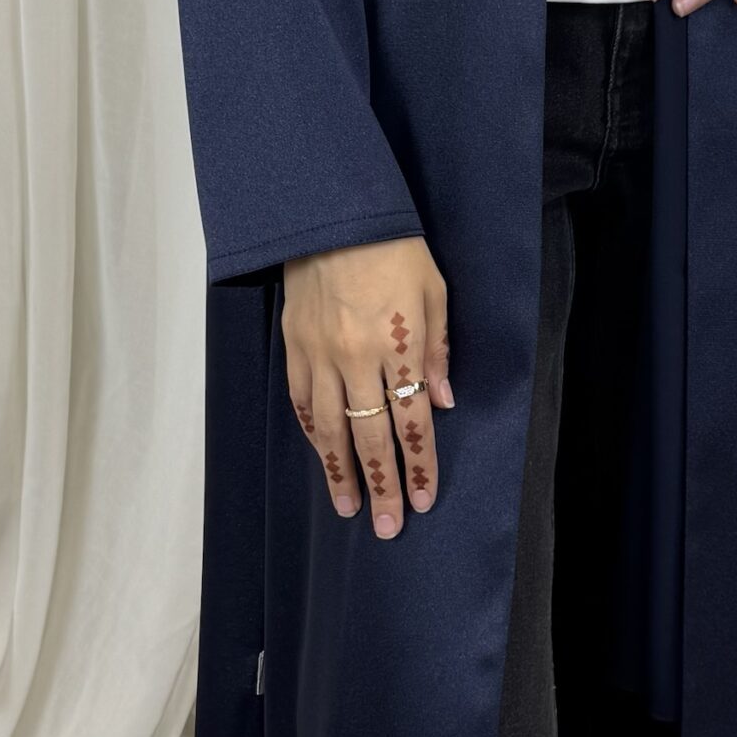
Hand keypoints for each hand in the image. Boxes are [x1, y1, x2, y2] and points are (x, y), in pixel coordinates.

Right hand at [281, 238, 451, 537]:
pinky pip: (302, 401)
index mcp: (398, 344)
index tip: (422, 500)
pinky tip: (322, 455)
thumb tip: (442, 401)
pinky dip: (312, 434)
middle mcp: (357, 357)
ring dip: (339, 472)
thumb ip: (438, 349)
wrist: (333, 210)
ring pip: (329, 428)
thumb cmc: (394, 246)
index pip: (412, 421)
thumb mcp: (434, 291)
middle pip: (371, 436)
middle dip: (382, 485)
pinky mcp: (295, 344)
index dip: (418, 465)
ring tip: (348, 507)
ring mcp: (320, 353)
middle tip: (386, 526)